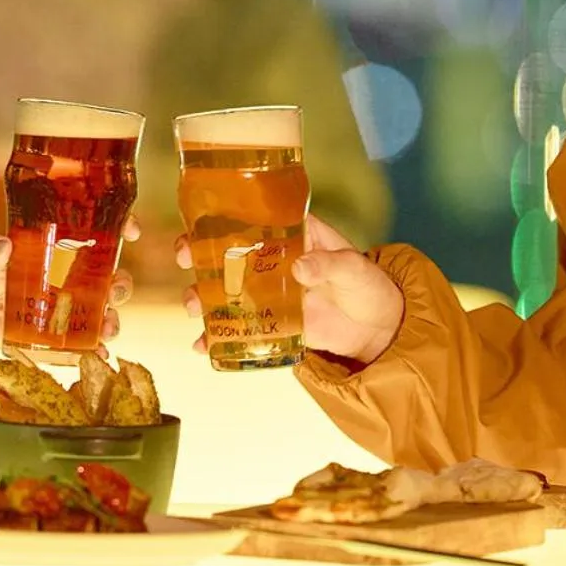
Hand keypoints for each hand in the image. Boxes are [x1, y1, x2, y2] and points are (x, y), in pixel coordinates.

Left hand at [0, 219, 138, 385]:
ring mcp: (57, 306)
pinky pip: (75, 342)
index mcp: (51, 248)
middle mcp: (62, 276)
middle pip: (105, 277)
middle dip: (120, 284)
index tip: (132, 231)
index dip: (120, 227)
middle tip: (118, 292)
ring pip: (96, 311)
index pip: (94, 232)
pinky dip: (89, 350)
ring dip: (110, 319)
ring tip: (110, 329)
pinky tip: (99, 356)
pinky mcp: (47, 334)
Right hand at [177, 214, 403, 364]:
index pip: (251, 220)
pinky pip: (240, 328)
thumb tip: (301, 267)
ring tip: (194, 306)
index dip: (220, 220)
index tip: (201, 226)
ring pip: (227, 290)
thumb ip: (330, 264)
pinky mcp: (272, 323)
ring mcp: (269, 293)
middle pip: (227, 253)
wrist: (379, 328)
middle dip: (200, 255)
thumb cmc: (369, 285)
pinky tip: (203, 346)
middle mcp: (273, 261)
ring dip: (204, 296)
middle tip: (187, 261)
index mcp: (292, 235)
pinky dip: (219, 338)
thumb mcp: (355, 268)